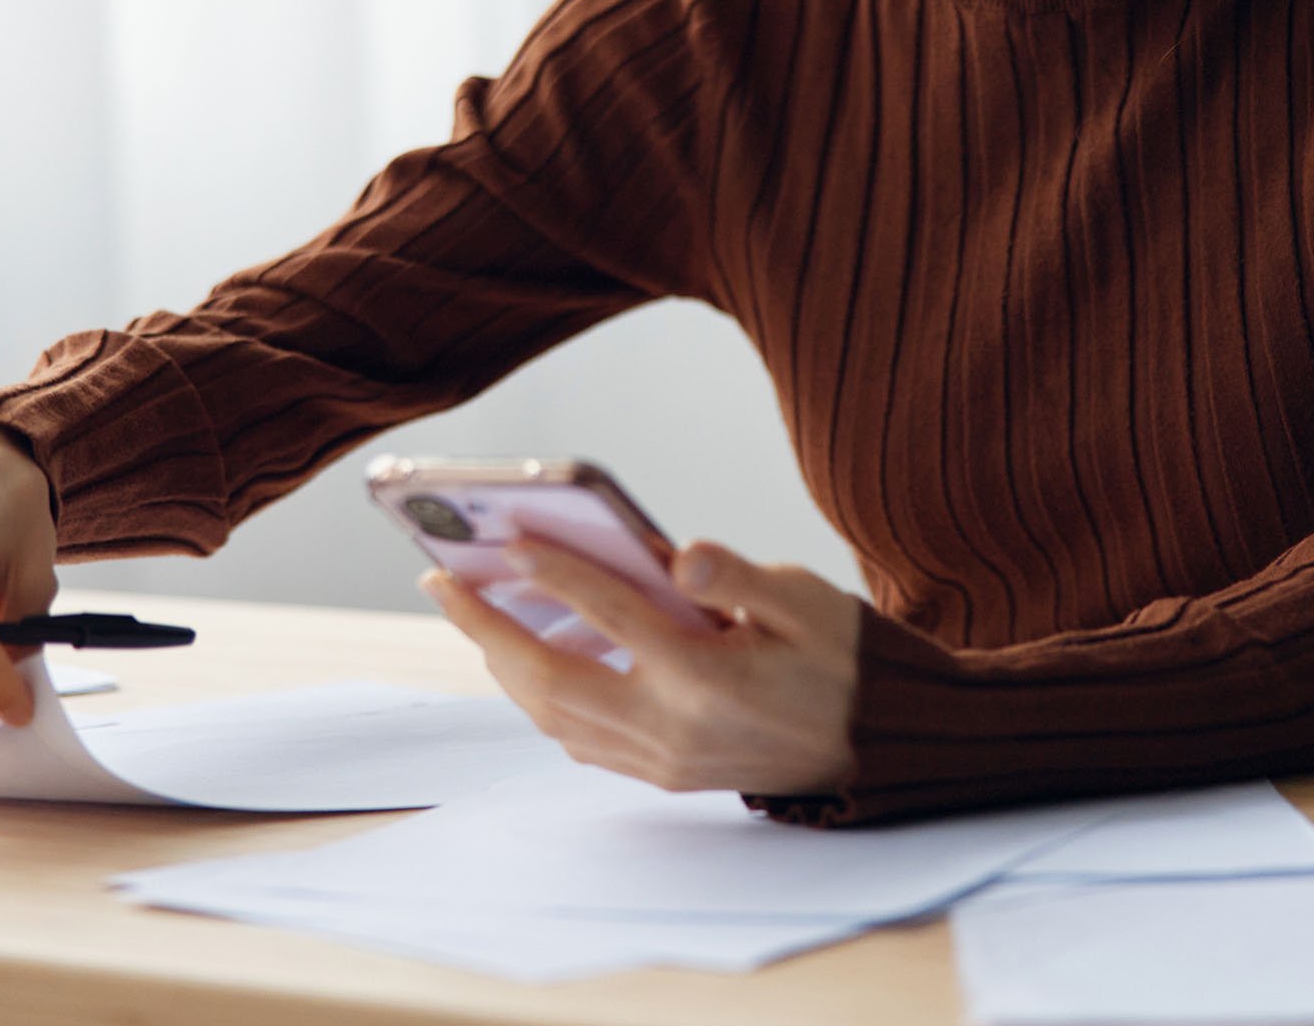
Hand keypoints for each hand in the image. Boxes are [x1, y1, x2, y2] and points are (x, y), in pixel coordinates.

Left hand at [422, 536, 860, 796]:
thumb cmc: (840, 659)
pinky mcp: (662, 773)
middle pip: (551, 680)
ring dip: (502, 665)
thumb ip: (739, 577)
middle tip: (440, 582)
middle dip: (486, 628)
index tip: (506, 540)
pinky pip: (579, 738)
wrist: (873, 745)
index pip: (612, 615)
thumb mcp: (806, 600)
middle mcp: (672, 728)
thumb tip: (682, 556)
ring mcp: (661, 759)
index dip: (555, 573)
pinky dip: (539, 698)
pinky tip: (526, 660)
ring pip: (553, 717)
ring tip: (471, 613)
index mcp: (707, 677)